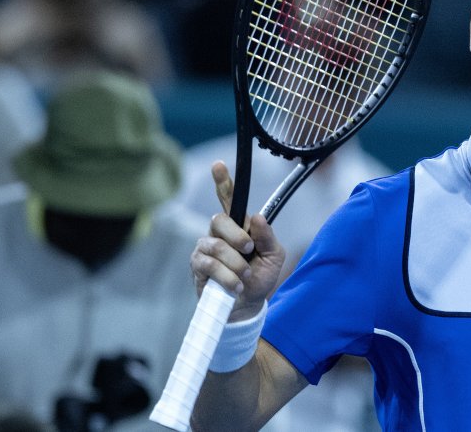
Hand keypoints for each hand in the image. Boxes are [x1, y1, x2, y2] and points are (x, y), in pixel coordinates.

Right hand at [190, 161, 286, 320]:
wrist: (247, 305)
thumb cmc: (260, 277)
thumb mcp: (274, 256)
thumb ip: (267, 236)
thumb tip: (256, 217)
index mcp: (239, 225)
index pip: (229, 199)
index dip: (223, 182)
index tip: (219, 165)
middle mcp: (219, 232)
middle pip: (219, 219)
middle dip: (238, 237)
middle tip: (249, 252)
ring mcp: (205, 247)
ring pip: (216, 245)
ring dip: (236, 264)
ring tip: (244, 276)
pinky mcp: (197, 265)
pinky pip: (210, 265)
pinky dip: (228, 277)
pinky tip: (236, 285)